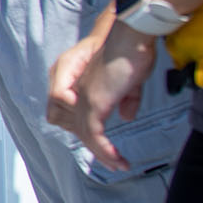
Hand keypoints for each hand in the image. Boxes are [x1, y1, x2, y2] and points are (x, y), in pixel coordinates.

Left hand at [49, 22, 157, 168]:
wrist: (131, 37)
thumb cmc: (132, 52)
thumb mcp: (130, 80)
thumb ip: (127, 98)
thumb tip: (127, 115)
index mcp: (80, 84)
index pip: (71, 116)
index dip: (87, 132)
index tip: (106, 145)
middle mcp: (75, 91)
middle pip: (76, 128)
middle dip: (95, 148)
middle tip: (113, 162)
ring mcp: (82, 97)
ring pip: (86, 135)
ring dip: (104, 154)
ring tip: (119, 165)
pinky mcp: (94, 102)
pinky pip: (94, 135)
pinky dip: (106, 150)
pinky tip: (118, 159)